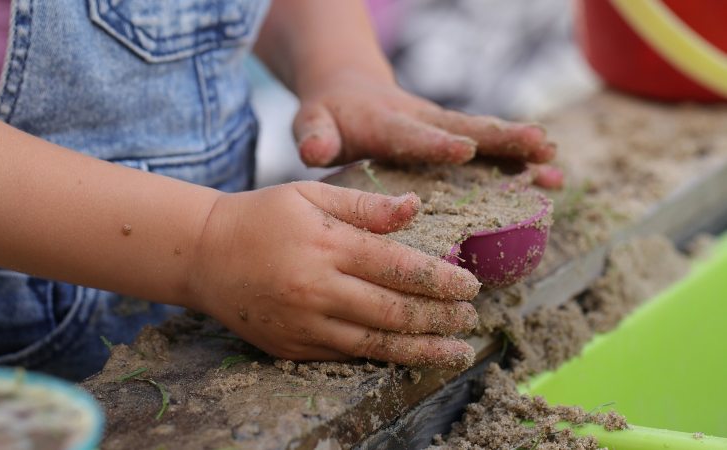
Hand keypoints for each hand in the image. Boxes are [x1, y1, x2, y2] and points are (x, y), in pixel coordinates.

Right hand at [187, 181, 480, 367]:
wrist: (203, 254)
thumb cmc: (262, 216)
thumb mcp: (310, 194)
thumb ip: (365, 205)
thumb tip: (416, 208)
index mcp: (327, 244)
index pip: (400, 267)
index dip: (442, 280)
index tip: (471, 285)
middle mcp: (318, 288)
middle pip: (395, 311)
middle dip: (441, 318)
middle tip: (470, 318)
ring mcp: (304, 323)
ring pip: (376, 344)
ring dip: (423, 349)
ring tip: (457, 351)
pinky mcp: (291, 347)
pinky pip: (346, 356)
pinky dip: (383, 358)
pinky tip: (408, 356)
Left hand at [293, 71, 562, 188]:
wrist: (349, 89)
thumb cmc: (329, 116)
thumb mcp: (312, 122)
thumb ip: (314, 136)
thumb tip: (314, 150)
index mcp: (386, 123)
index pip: (412, 135)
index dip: (436, 143)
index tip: (464, 149)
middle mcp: (421, 121)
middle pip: (465, 128)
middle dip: (501, 138)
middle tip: (539, 145)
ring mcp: (442, 128)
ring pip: (485, 137)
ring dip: (520, 150)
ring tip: (555, 164)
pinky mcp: (453, 136)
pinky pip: (489, 148)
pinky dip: (519, 161)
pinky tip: (551, 176)